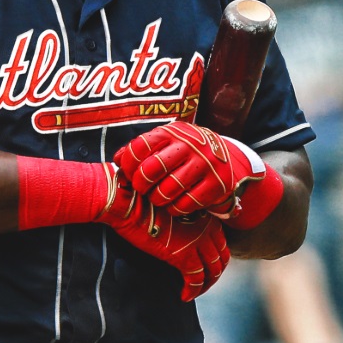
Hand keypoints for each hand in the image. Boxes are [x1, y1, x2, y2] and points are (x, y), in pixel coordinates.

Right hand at [95, 167, 229, 300]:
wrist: (129, 203)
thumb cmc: (142, 201)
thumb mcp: (171, 207)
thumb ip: (184, 220)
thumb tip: (181, 234)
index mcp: (204, 214)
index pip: (221, 241)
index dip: (216, 257)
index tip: (205, 265)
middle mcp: (207, 228)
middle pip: (221, 258)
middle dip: (214, 273)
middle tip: (203, 282)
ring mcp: (198, 243)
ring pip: (212, 271)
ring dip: (205, 285)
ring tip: (194, 291)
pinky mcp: (184, 256)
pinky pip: (195, 280)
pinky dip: (192, 291)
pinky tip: (184, 296)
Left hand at [114, 121, 264, 217]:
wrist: (226, 156)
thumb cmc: (184, 151)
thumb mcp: (165, 142)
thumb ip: (140, 149)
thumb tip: (117, 161)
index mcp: (171, 133)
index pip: (139, 147)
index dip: (128, 164)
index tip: (129, 173)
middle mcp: (189, 145)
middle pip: (152, 169)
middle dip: (141, 184)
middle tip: (142, 189)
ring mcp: (205, 164)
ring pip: (168, 190)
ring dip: (157, 199)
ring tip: (157, 198)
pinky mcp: (216, 184)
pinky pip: (186, 204)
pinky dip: (175, 208)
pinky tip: (173, 205)